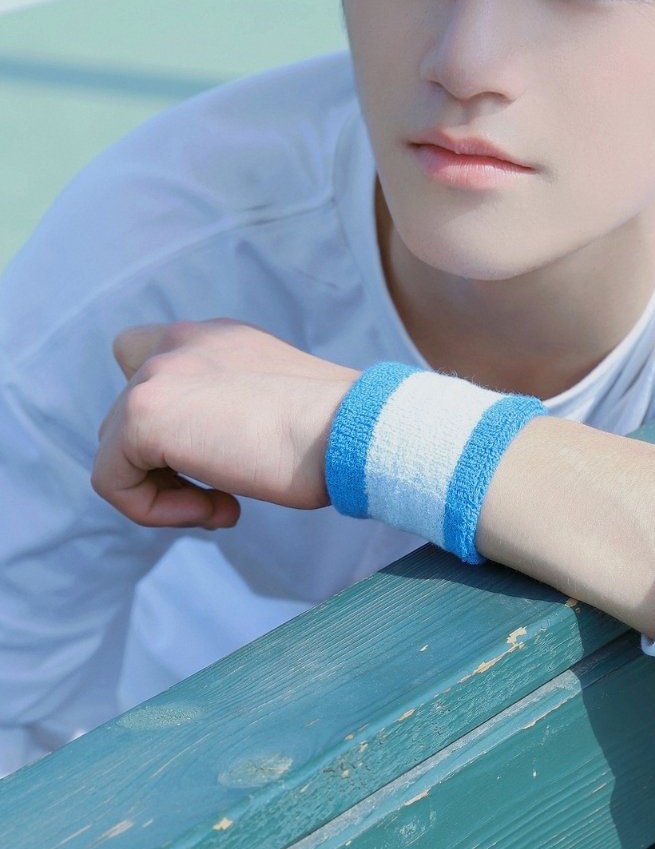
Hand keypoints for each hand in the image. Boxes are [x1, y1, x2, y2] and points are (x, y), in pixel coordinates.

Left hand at [91, 318, 358, 529]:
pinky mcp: (142, 414)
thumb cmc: (333, 432)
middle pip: (123, 415)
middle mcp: (180, 342)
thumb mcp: (274, 403)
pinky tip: (217, 508)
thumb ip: (227, 405)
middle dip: (166, 466)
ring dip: (165, 491)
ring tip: (224, 505)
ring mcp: (156, 374)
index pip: (145, 355)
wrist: (349, 429)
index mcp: (215, 338)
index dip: (164, 413)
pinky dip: (154, 510)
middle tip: (226, 494)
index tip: (216, 448)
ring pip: (116, 450)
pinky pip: (112, 480)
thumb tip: (201, 448)